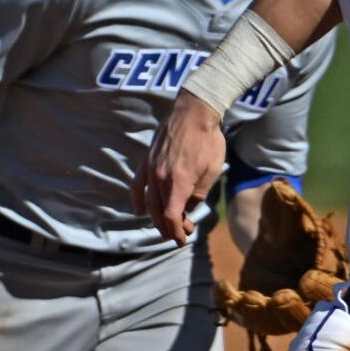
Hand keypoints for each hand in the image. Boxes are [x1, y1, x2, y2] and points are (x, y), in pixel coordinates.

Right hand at [132, 91, 226, 246]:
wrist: (195, 110)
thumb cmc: (209, 141)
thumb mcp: (212, 172)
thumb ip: (199, 194)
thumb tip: (189, 207)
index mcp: (178, 183)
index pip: (171, 218)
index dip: (176, 232)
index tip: (182, 240)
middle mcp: (160, 178)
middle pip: (158, 213)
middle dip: (169, 228)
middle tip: (182, 233)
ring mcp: (151, 169)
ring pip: (148, 202)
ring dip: (156, 218)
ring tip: (166, 225)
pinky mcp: (147, 160)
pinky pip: (137, 185)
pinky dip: (138, 200)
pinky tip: (139, 211)